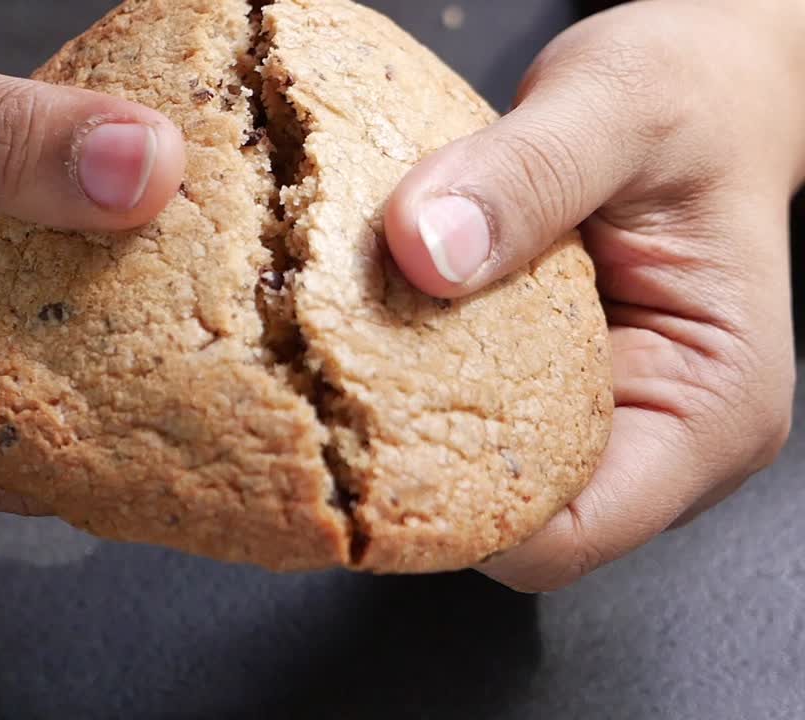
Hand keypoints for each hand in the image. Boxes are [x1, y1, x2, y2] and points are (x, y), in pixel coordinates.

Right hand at [0, 0, 184, 510]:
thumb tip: (146, 171)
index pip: (0, 472)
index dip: (120, 443)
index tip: (226, 393)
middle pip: (18, 459)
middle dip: (123, 410)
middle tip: (237, 351)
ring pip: (18, 418)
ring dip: (103, 371)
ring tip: (207, 325)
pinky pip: (3, 369)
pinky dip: (63, 332)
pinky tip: (131, 288)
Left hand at [384, 0, 802, 590]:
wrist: (697, 85)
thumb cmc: (693, 96)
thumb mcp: (616, 106)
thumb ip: (525, 176)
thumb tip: (424, 251)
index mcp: (707, 407)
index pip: (570, 537)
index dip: (456, 519)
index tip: (360, 447)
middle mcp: (653, 431)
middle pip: (505, 514)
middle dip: (408, 469)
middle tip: (317, 388)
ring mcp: (595, 409)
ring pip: (471, 466)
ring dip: (396, 418)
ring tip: (328, 349)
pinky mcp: (542, 375)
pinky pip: (459, 404)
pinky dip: (406, 369)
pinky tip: (360, 321)